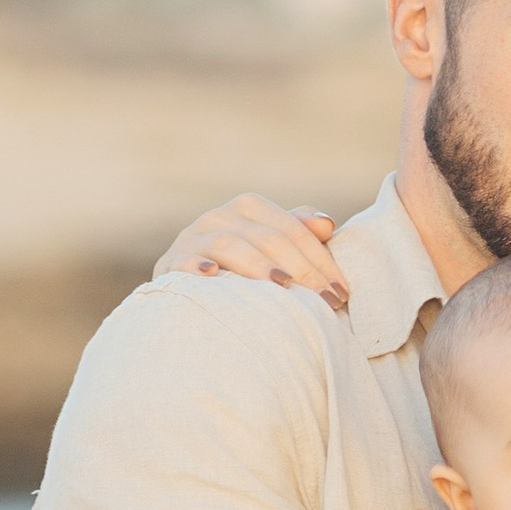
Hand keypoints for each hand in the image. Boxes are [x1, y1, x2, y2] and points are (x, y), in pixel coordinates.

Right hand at [155, 195, 348, 311]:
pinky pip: (182, 261)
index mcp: (249, 207)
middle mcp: (220, 216)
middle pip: (268, 238)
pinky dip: (196, 266)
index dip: (321, 260)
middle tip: (326, 301)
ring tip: (283, 287)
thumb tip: (328, 224)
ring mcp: (192, 238)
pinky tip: (213, 275)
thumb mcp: (272, 247)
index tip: (341, 292)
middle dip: (302, 271)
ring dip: (258, 265)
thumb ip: (299, 232)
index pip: (292, 230)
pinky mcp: (169, 263)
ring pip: (229, 244)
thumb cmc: (242, 268)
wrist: (188, 289)